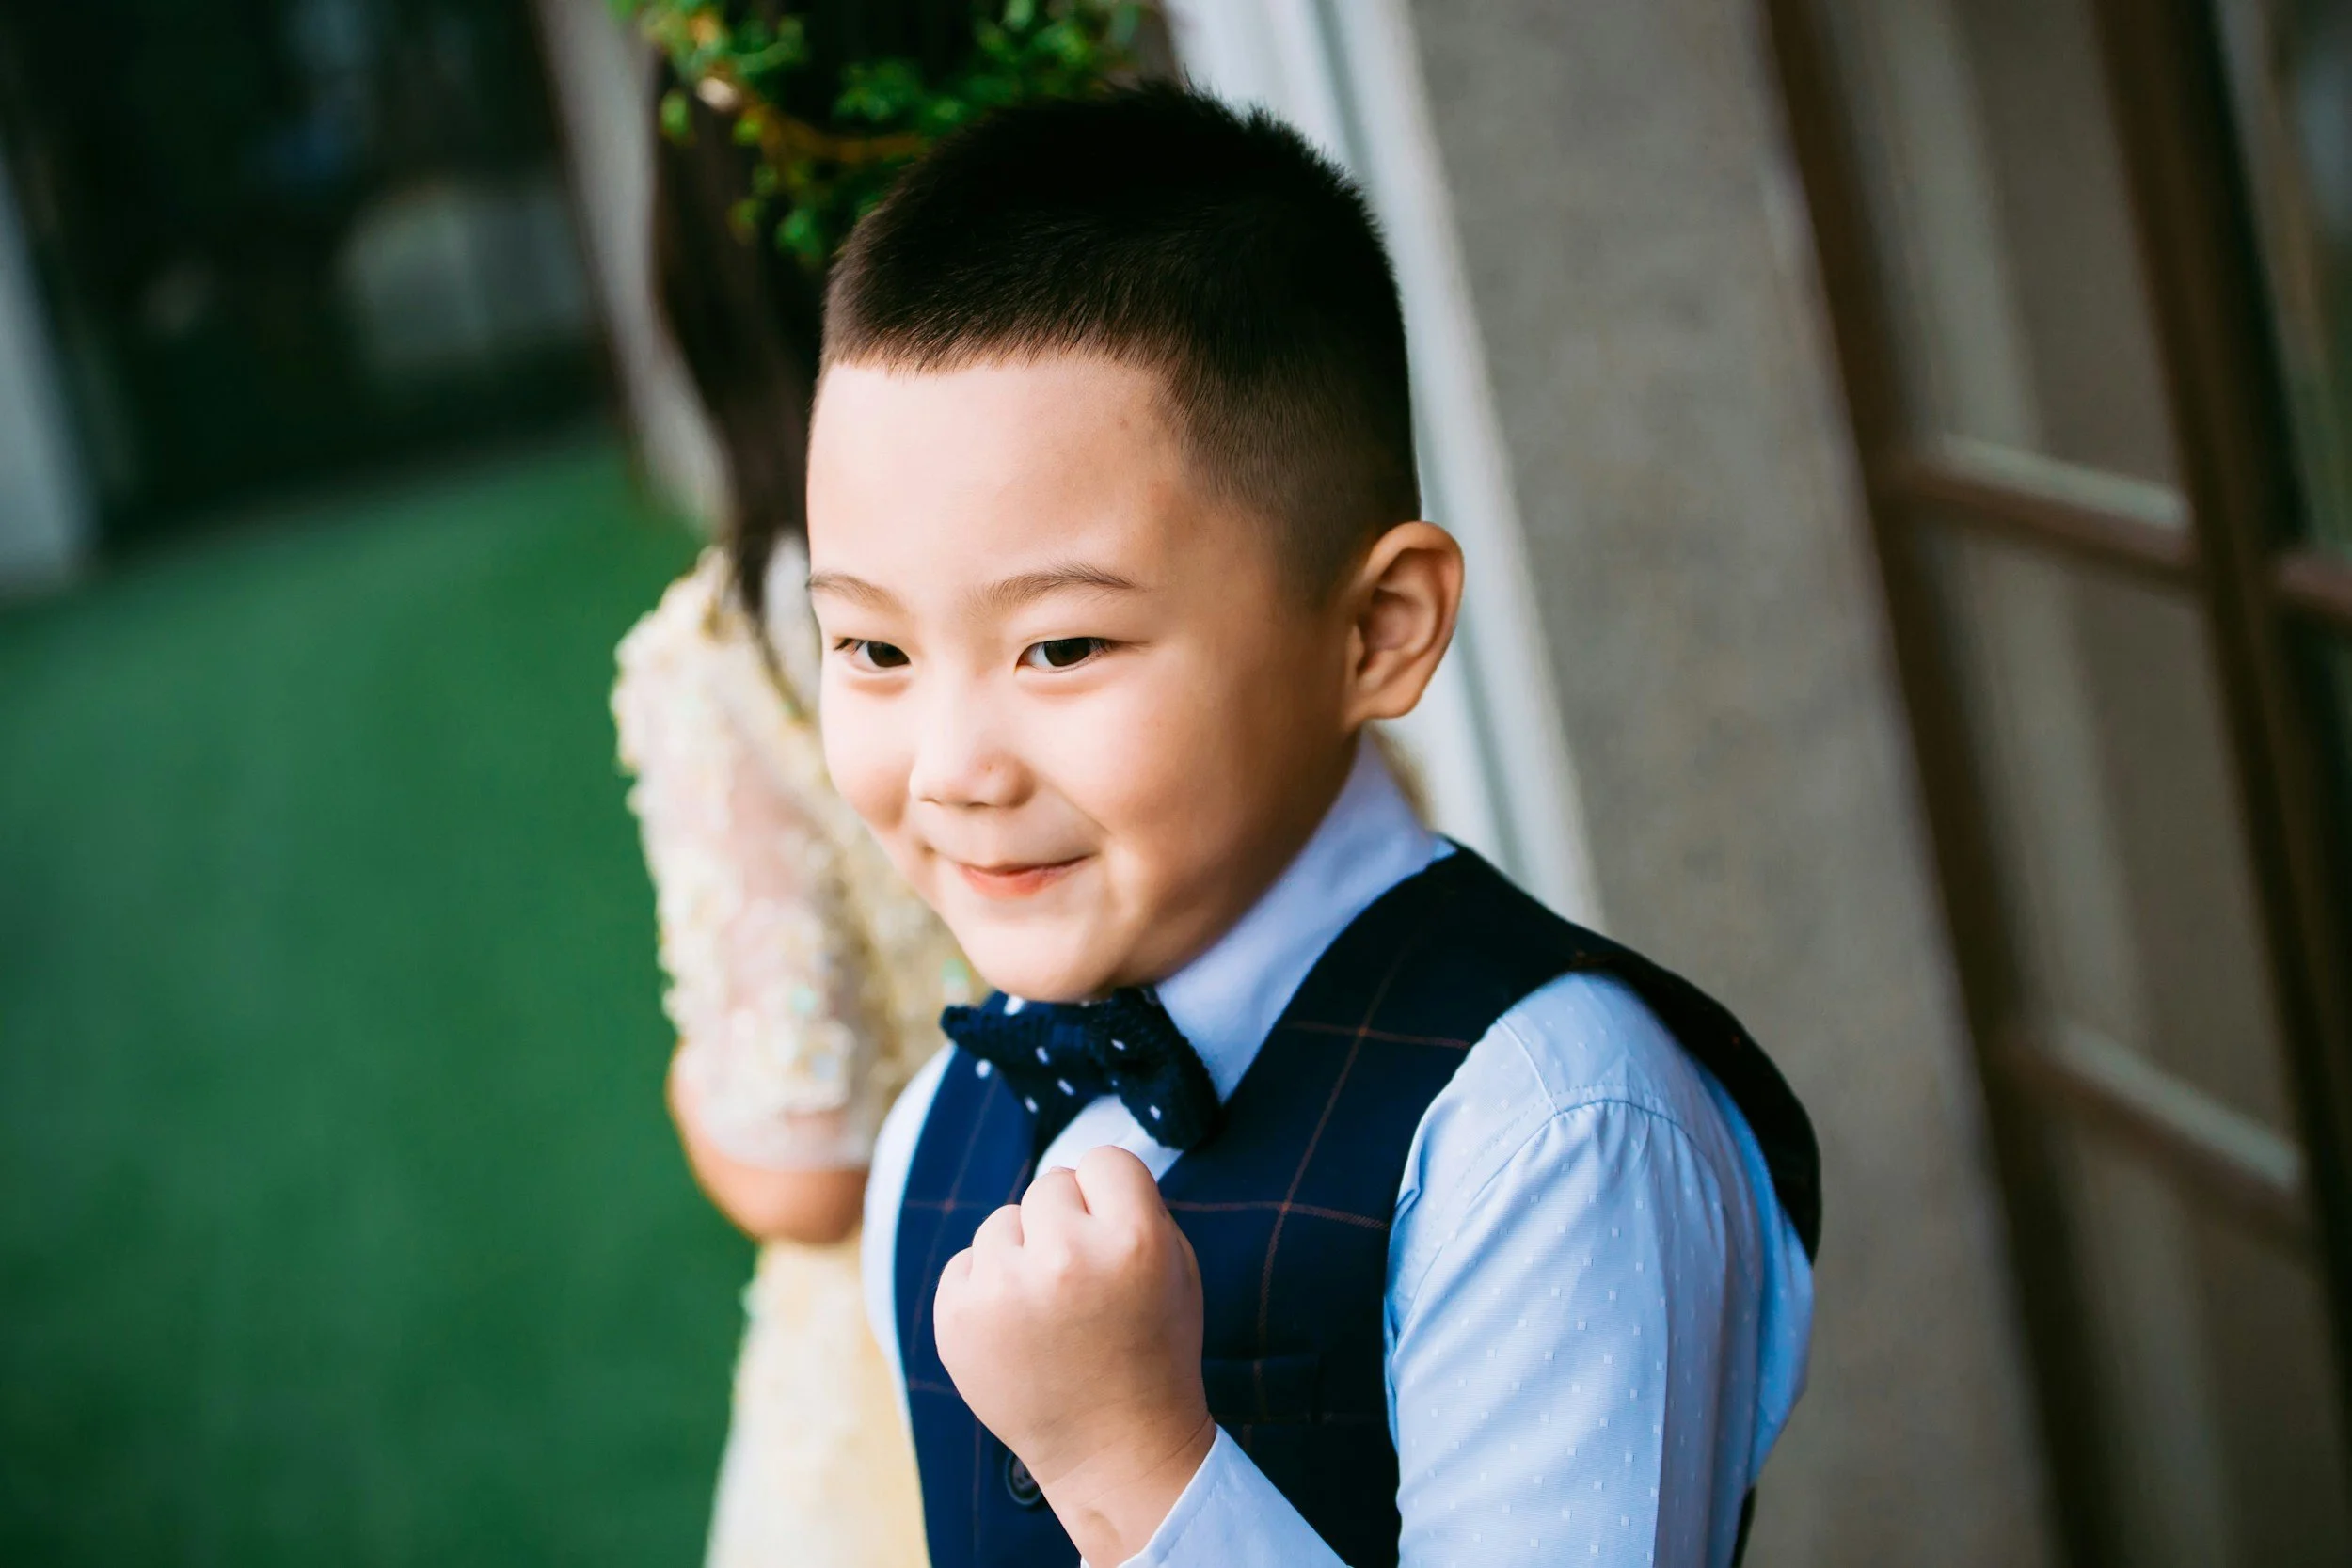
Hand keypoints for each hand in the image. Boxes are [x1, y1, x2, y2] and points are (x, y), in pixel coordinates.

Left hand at [934, 1146, 1215, 1565]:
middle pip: (1050, 1187)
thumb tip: (1079, 1171)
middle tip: (1083, 1282)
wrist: (1114, 1450)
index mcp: (1133, 1241)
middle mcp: (1065, 1258)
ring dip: (1022, 1254)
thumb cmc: (1152, 1352)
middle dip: (1066, 1224)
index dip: (1110, 1197)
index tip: (1113, 1234)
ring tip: (1050, 1312)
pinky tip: (1016, 1331)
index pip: (1103, 1160)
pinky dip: (986, 1289)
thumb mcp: (1176, 1269)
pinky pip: (965, 1262)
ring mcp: (1003, 1290)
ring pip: (1002, 1222)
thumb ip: (1134, 1208)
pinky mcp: (956, 1318)